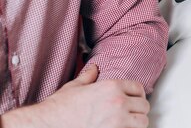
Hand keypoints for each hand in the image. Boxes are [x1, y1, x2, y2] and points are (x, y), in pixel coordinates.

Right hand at [1, 65, 149, 127]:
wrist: (46, 126)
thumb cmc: (59, 109)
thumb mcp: (74, 87)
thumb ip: (88, 77)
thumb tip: (94, 68)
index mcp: (111, 87)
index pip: (138, 88)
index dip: (137, 94)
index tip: (134, 100)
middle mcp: (118, 102)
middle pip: (144, 106)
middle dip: (138, 110)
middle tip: (131, 114)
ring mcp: (117, 121)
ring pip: (142, 122)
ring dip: (136, 123)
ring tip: (129, 124)